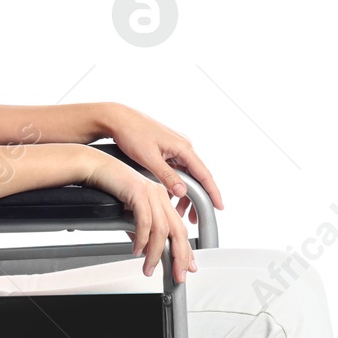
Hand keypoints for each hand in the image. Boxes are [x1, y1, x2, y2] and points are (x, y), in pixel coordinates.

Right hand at [80, 147, 197, 283]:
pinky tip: (137, 250)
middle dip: (180, 255)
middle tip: (178, 274)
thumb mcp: (127, 212)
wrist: (94, 167)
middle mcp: (160, 195)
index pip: (179, 228)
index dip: (185, 250)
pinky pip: (145, 221)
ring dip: (157, 252)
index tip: (186, 266)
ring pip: (162, 229)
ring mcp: (151, 192)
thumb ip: (137, 229)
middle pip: (178, 230)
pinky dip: (142, 238)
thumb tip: (142, 246)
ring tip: (149, 267)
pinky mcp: (138, 192)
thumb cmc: (109, 186)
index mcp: (162, 199)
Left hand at [98, 104, 223, 220]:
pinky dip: (174, 184)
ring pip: (186, 175)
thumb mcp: (149, 158)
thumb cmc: (131, 134)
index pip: (204, 174)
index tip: (219, 206)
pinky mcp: (167, 149)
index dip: (212, 192)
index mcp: (183, 147)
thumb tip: (182, 192)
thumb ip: (166, 176)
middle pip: (197, 177)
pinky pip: (176, 170)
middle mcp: (183, 146)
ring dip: (183, 194)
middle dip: (197, 199)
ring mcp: (175, 147)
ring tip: (178, 212)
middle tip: (193, 218)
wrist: (117, 118)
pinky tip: (168, 197)